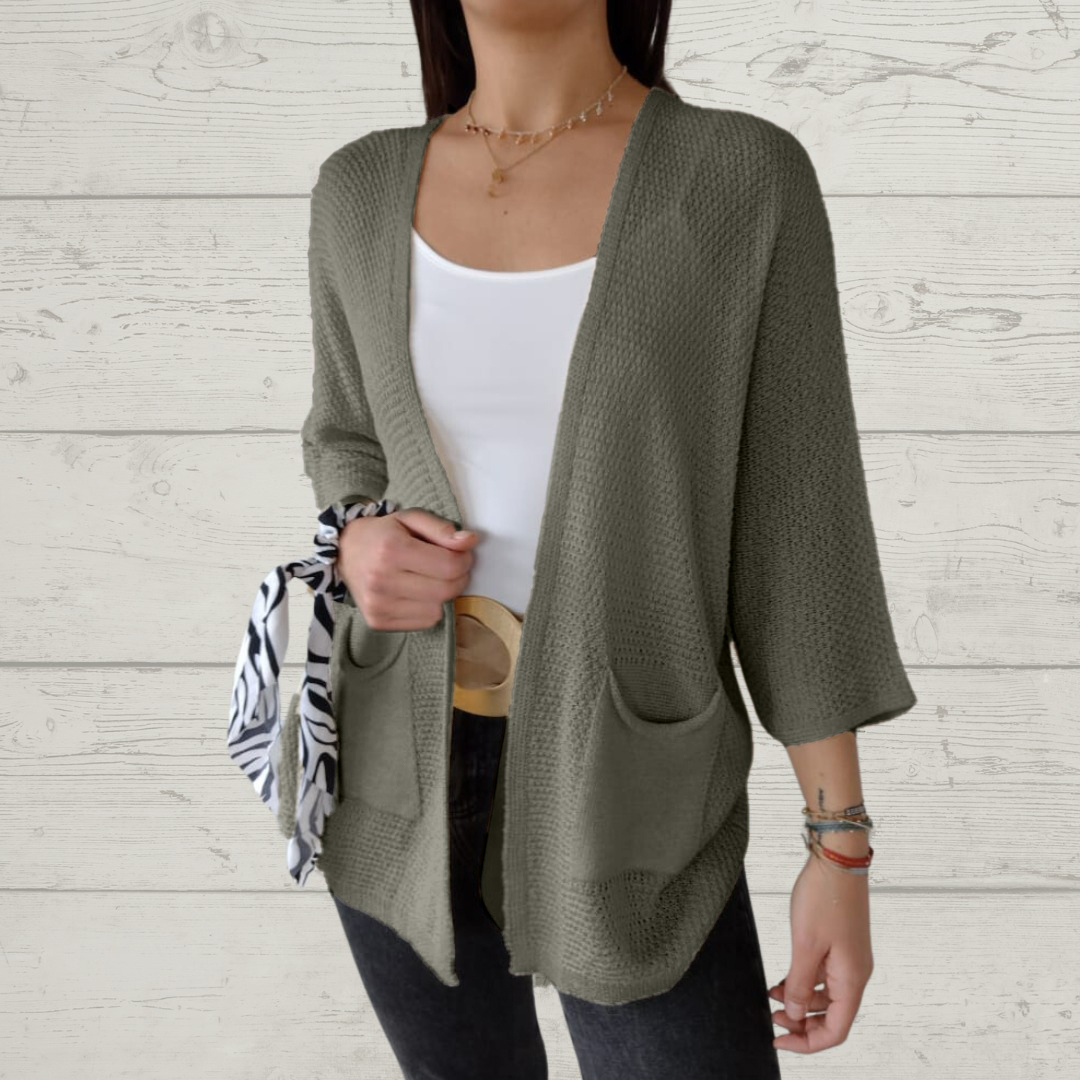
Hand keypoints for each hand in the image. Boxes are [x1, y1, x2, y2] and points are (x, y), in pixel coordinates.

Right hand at [338, 506, 478, 630]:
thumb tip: (470, 541)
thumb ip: (441, 529)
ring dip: (443, 595)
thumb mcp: (410, 519)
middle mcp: (382, 580)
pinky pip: (424, 622)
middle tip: (452, 567)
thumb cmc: (382, 534)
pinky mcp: (378, 621)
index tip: (461, 554)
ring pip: (437, 610)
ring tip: (431, 579)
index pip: (449, 566)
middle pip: (445, 590)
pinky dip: (428, 608)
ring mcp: (378, 605)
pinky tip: (417, 593)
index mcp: (392, 550)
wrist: (344, 552)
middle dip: (459, 578)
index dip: (464, 560)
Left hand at [768, 848, 874, 1052]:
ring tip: (771, 997)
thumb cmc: (825, 897)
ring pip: (827, 996)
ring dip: (801, 1002)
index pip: (835, 1030)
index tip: (779, 1041)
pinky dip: (804, 982)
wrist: (838, 859)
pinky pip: (824, 976)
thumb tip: (795, 1015)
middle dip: (802, 1024)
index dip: (807, 1043)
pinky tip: (783, 978)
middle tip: (771, 1020)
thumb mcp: (805, 945)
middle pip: (832, 1017)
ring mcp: (849, 959)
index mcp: (852, 979)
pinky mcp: (841, 945)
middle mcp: (856, 973)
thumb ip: (800, 984)